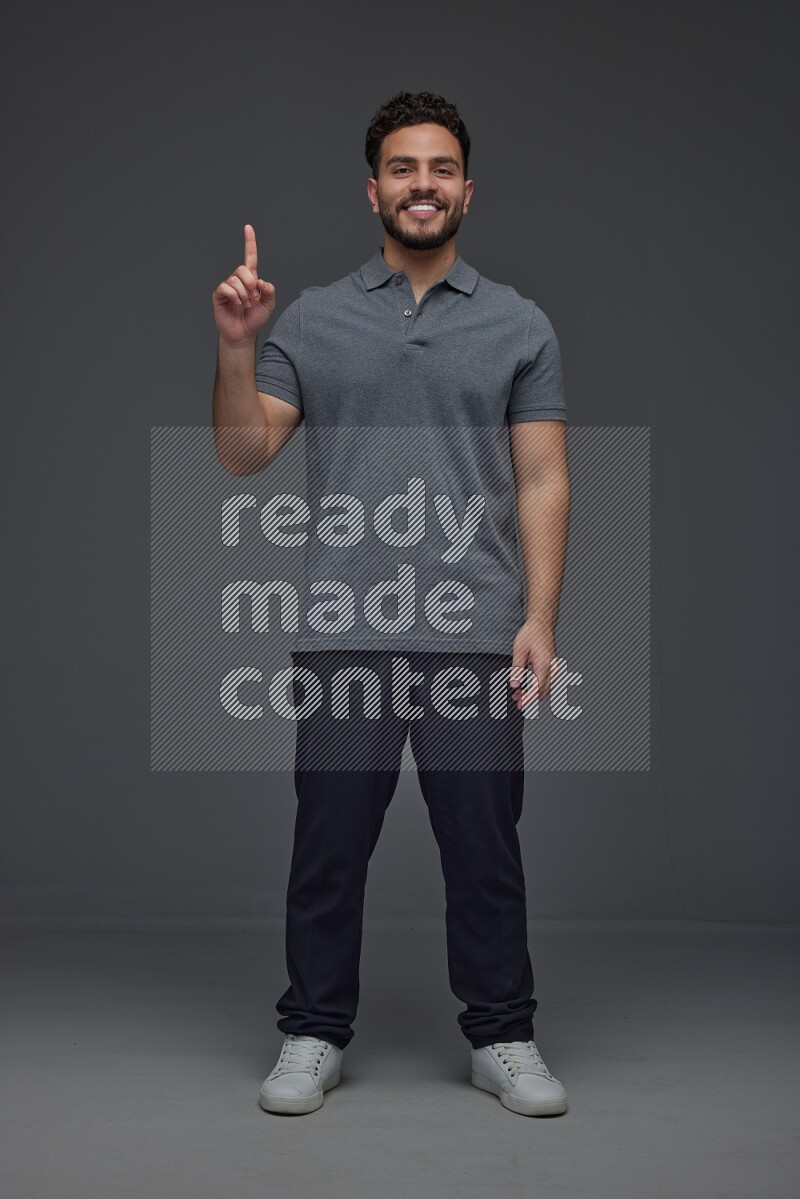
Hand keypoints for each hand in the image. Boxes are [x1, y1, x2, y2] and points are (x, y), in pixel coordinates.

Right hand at [212, 223, 275, 344]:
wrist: (243, 334)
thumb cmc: (255, 319)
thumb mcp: (269, 305)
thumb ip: (269, 290)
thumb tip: (260, 281)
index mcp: (251, 279)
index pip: (250, 257)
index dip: (249, 242)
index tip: (248, 227)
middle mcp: (238, 279)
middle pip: (243, 269)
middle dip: (251, 284)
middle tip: (254, 299)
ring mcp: (227, 286)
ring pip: (235, 280)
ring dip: (244, 295)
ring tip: (246, 305)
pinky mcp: (219, 294)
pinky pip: (226, 287)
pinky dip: (235, 297)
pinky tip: (237, 305)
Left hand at [509, 617, 558, 708]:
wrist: (542, 623)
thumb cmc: (532, 634)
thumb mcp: (519, 650)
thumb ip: (517, 669)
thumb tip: (514, 684)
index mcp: (544, 665)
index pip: (537, 690)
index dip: (529, 699)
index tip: (521, 704)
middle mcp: (551, 669)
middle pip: (544, 692)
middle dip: (530, 699)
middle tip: (517, 700)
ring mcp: (553, 668)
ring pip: (547, 689)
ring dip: (534, 694)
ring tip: (519, 694)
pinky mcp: (552, 667)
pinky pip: (547, 682)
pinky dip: (538, 687)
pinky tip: (526, 686)